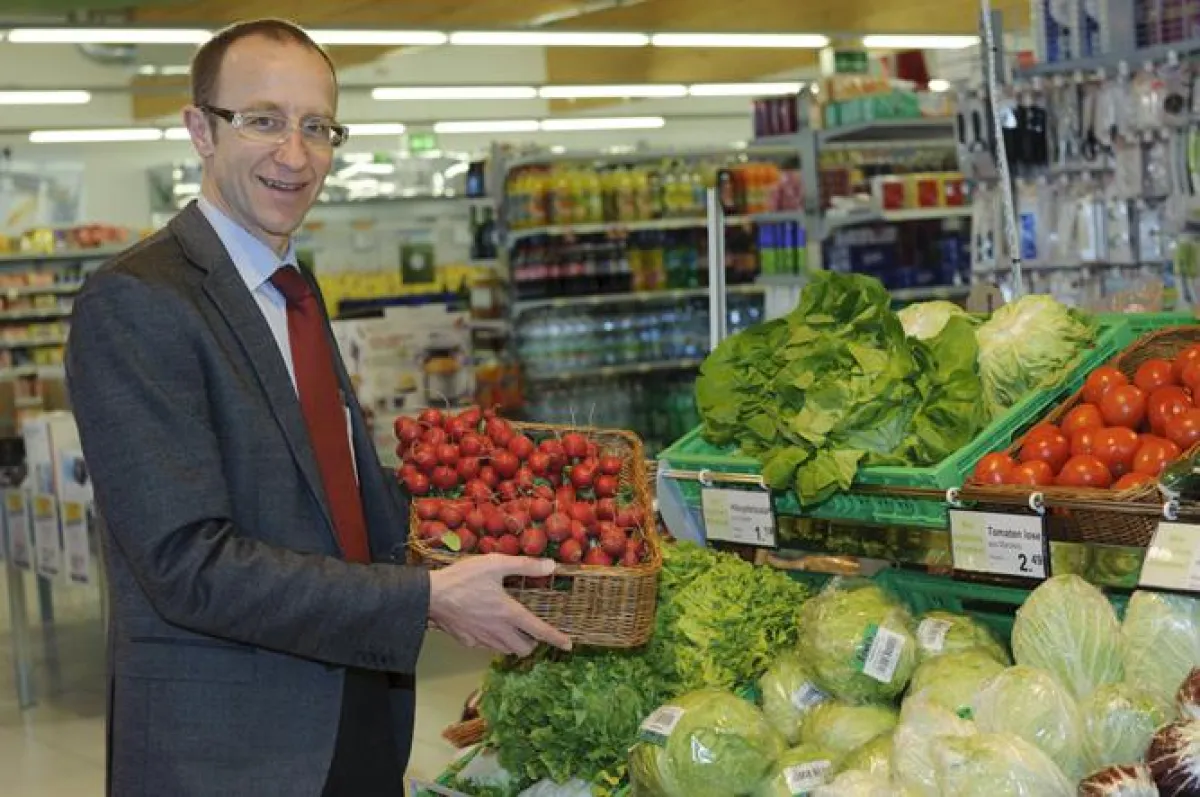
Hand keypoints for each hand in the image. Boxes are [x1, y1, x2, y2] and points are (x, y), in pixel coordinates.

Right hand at [428, 554, 572, 656]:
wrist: (430, 595)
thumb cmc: (463, 577)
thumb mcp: (496, 564)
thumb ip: (525, 566)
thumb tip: (551, 566)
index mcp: (509, 613)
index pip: (539, 630)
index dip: (556, 638)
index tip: (568, 645)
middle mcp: (498, 631)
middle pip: (524, 648)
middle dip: (532, 642)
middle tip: (530, 629)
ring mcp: (482, 639)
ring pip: (506, 650)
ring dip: (513, 643)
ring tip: (511, 627)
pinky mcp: (467, 642)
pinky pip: (487, 647)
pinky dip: (493, 640)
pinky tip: (488, 625)